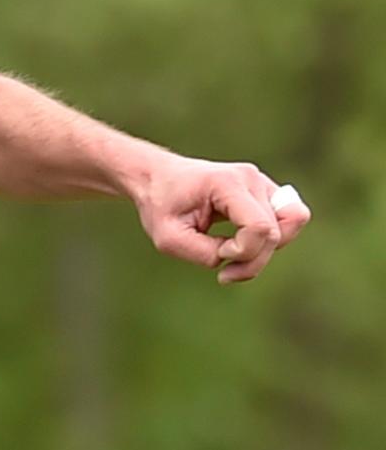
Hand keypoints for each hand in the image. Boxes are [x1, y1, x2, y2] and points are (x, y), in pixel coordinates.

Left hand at [135, 157, 310, 283]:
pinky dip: (268, 243)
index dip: (244, 252)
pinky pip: (288, 221)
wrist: (160, 179)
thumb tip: (233, 259)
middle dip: (251, 261)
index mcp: (226, 184)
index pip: (259, 226)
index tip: (218, 254)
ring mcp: (262, 183)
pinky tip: (242, 249)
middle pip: (276, 232)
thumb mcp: (168, 238)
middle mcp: (251, 179)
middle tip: (222, 270)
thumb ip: (202, 253)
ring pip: (289, 226)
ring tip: (232, 261)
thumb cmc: (162, 205)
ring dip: (263, 254)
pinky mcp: (266, 193)